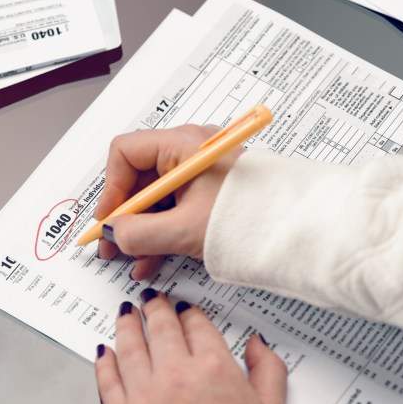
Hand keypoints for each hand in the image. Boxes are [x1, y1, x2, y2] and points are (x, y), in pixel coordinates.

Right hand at [95, 125, 241, 279]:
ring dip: (142, 229)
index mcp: (184, 144)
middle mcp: (191, 151)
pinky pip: (176, 207)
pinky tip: (153, 258)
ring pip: (157, 198)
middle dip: (124, 215)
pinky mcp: (211, 192)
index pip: (126, 152)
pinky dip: (162, 231)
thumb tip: (113, 234)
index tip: (109, 219)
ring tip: (134, 259)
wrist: (293, 228)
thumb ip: (140, 233)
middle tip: (113, 244)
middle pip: (139, 177)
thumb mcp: (184, 230)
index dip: (111, 187)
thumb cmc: (250, 217)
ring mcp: (201, 172)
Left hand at [95, 288, 287, 403]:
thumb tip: (258, 344)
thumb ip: (269, 370)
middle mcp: (176, 374)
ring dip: (127, 326)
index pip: (197, 327)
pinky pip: (108, 380)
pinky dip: (105, 361)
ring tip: (125, 314)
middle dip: (155, 309)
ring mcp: (144, 394)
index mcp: (214, 368)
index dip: (189, 314)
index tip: (184, 309)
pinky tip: (105, 352)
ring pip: (130, 347)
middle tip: (151, 300)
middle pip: (161, 329)